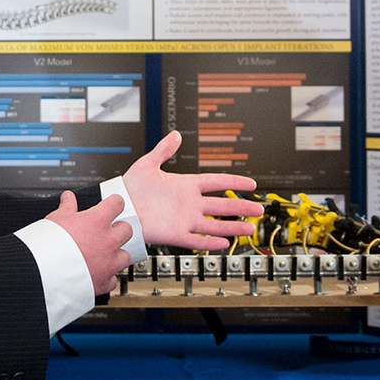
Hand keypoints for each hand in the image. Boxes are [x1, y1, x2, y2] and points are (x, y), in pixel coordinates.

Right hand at [49, 190, 131, 294]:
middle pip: (127, 229)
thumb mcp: (55, 219)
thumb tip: (68, 198)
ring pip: (126, 256)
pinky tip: (98, 274)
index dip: (114, 204)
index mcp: (97, 221)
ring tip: (105, 255)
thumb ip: (67, 207)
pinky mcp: (104, 282)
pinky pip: (114, 279)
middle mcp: (108, 241)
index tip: (111, 206)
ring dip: (117, 255)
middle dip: (118, 230)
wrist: (42, 272)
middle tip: (107, 232)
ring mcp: (109, 262)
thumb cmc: (47, 245)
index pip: (118, 203)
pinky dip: (108, 277)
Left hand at [117, 131, 264, 249]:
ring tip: (250, 229)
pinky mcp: (175, 234)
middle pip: (222, 206)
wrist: (119, 207)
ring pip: (214, 225)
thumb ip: (164, 149)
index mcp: (185, 185)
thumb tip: (175, 134)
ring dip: (232, 228)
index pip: (216, 183)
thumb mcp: (148, 164)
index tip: (251, 184)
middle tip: (259, 209)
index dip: (234, 183)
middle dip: (242, 207)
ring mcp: (184, 220)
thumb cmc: (131, 187)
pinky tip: (224, 244)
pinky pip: (196, 239)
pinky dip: (210, 242)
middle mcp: (188, 204)